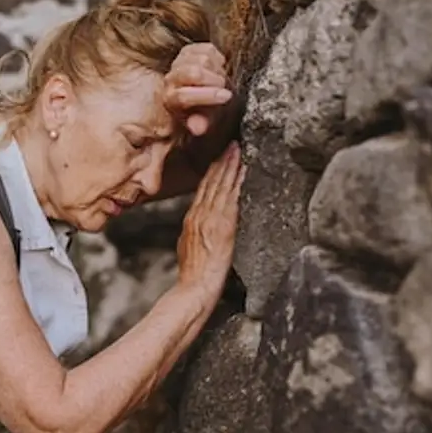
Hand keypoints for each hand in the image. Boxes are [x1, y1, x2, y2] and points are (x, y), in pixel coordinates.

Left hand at [162, 43, 232, 137]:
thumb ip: (201, 123)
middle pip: (194, 73)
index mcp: (170, 100)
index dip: (207, 96)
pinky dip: (218, 59)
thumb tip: (198, 129)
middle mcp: (170, 79)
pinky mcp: (188, 50)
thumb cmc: (201, 111)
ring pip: (203, 59)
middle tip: (226, 89)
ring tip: (221, 81)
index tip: (226, 97)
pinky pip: (208, 49)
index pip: (183, 96)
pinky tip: (218, 69)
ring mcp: (178, 62)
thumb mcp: (203, 121)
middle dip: (215, 80)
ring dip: (218, 70)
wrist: (200, 94)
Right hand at [175, 141, 243, 303]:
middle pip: (210, 182)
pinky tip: (243, 170)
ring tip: (237, 150)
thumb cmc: (193, 275)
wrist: (195, 287)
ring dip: (229, 165)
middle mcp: (199, 215)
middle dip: (221, 162)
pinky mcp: (223, 225)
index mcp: (191, 220)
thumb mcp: (188, 248)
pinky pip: (230, 197)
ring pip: (220, 185)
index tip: (218, 158)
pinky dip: (236, 181)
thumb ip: (195, 233)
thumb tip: (199, 227)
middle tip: (230, 145)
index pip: (202, 189)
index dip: (211, 172)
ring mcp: (210, 219)